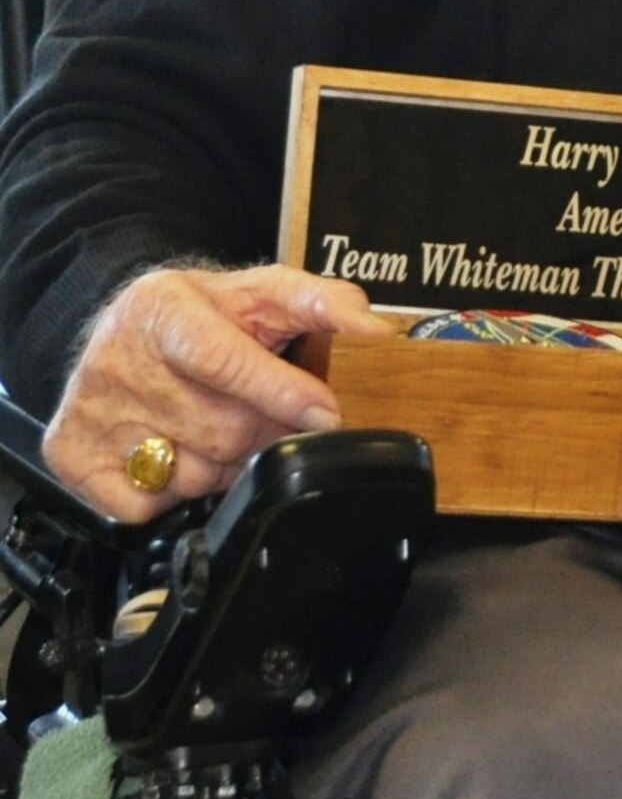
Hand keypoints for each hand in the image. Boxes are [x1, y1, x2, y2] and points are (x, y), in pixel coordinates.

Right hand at [43, 263, 395, 522]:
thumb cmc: (203, 313)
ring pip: (188, 474)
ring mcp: (90, 410)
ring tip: (221, 426)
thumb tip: (374, 328)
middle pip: (217, 429)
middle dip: (263, 432)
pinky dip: (174, 494)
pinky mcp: (70, 454)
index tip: (326, 413)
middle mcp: (116, 358)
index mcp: (162, 308)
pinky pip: (144, 506)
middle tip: (270, 416)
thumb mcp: (261, 292)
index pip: (223, 360)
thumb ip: (322, 302)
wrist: (125, 325)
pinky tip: (179, 452)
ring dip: (224, 465)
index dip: (280, 392)